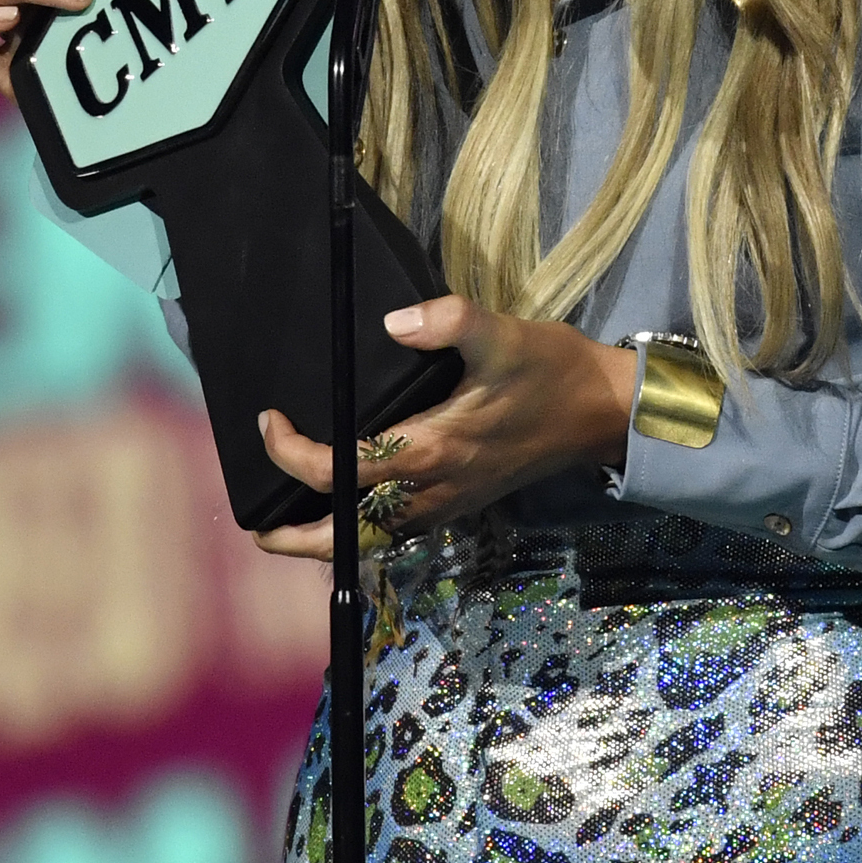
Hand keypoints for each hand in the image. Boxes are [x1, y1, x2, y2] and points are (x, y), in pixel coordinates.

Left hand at [252, 296, 637, 560]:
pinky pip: (397, 532)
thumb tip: (392, 323)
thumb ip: (448, 322)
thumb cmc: (553, 372)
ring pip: (372, 540)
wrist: (605, 413)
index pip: (339, 470)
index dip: (291, 454)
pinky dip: (362, 531)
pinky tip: (351, 509)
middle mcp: (432, 489)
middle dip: (295, 536)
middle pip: (346, 532)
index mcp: (431, 450)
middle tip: (257, 525)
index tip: (269, 421)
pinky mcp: (461, 502)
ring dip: (327, 539)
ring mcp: (447, 503)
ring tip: (290, 525)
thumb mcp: (504, 334)